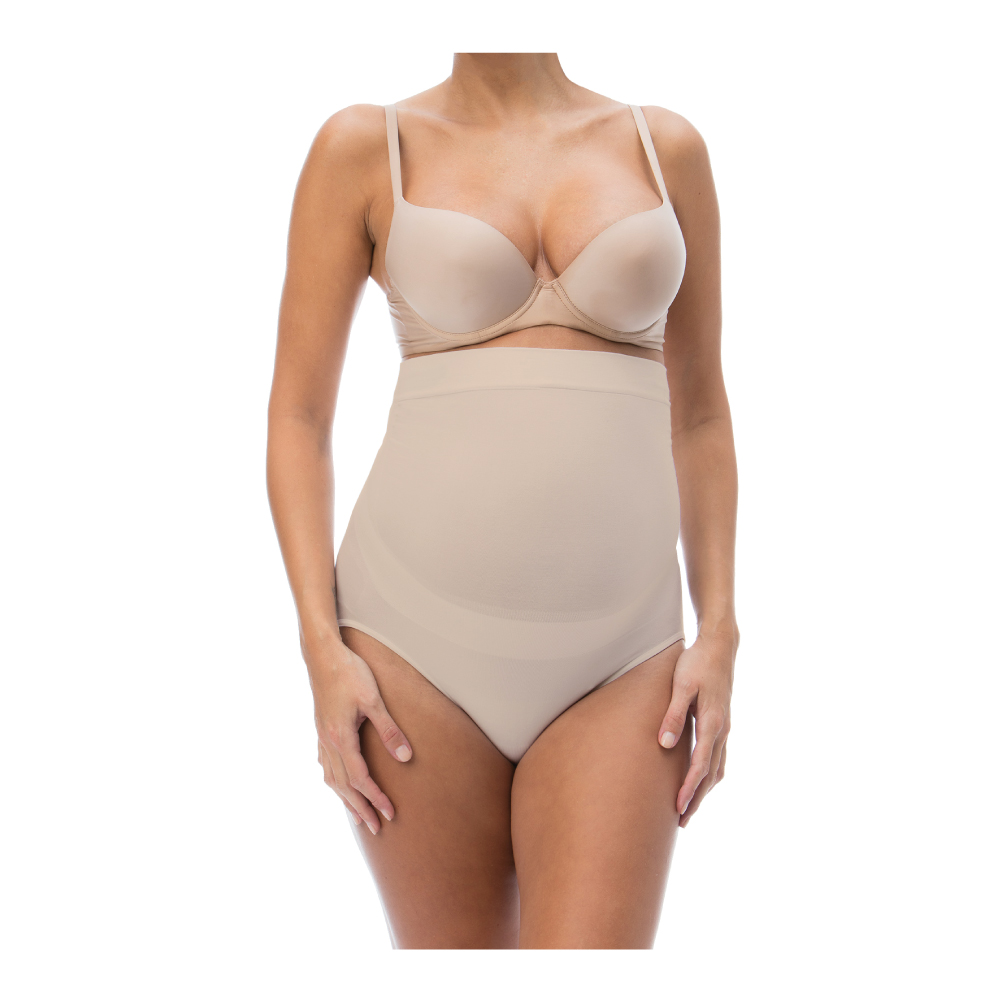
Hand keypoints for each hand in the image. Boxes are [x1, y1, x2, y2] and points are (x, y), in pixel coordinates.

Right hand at [307, 636, 412, 835]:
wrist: (322, 655)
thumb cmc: (350, 673)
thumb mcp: (373, 699)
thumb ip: (389, 729)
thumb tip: (405, 757)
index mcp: (340, 737)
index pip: (360, 778)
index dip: (375, 798)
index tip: (390, 813)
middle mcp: (327, 742)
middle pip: (343, 786)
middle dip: (360, 808)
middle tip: (376, 829)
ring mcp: (321, 736)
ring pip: (331, 778)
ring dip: (345, 799)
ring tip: (356, 815)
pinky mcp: (320, 729)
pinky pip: (325, 764)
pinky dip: (333, 781)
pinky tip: (337, 784)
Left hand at [657, 629, 735, 827]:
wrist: (720, 646)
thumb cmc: (697, 663)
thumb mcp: (682, 686)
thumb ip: (674, 715)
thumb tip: (665, 744)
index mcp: (713, 723)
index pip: (700, 765)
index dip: (689, 788)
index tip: (678, 808)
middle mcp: (723, 730)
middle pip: (711, 774)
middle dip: (697, 798)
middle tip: (682, 821)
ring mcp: (725, 728)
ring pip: (718, 768)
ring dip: (704, 790)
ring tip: (689, 808)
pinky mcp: (723, 723)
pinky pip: (719, 757)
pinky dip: (711, 774)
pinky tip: (702, 780)